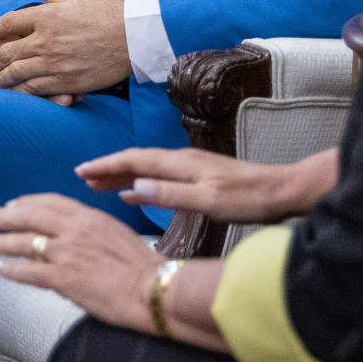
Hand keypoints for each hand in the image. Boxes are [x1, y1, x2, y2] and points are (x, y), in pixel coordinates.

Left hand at [0, 0, 130, 96]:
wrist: (134, 38)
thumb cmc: (108, 13)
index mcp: (46, 17)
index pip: (8, 22)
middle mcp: (45, 41)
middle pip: (7, 53)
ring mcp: (54, 64)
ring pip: (17, 74)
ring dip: (3, 79)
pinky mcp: (66, 82)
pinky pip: (36, 90)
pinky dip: (22, 92)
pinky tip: (17, 93)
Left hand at [0, 194, 159, 333]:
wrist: (151, 289)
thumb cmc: (142, 266)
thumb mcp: (117, 234)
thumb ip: (92, 231)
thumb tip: (75, 237)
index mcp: (88, 216)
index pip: (50, 202)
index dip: (28, 202)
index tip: (13, 204)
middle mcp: (73, 230)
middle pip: (28, 216)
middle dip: (2, 216)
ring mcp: (66, 253)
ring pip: (22, 242)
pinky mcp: (63, 278)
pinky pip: (29, 272)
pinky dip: (11, 270)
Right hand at [75, 146, 337, 223]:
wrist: (281, 191)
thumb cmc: (248, 199)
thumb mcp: (207, 202)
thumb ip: (169, 195)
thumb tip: (133, 190)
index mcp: (180, 163)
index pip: (133, 161)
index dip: (106, 166)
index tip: (81, 172)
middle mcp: (183, 160)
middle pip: (137, 161)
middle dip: (109, 168)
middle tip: (84, 178)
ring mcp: (192, 166)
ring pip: (148, 167)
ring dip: (124, 173)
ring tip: (102, 184)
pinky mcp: (200, 175)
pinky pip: (161, 173)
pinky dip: (142, 179)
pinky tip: (141, 190)